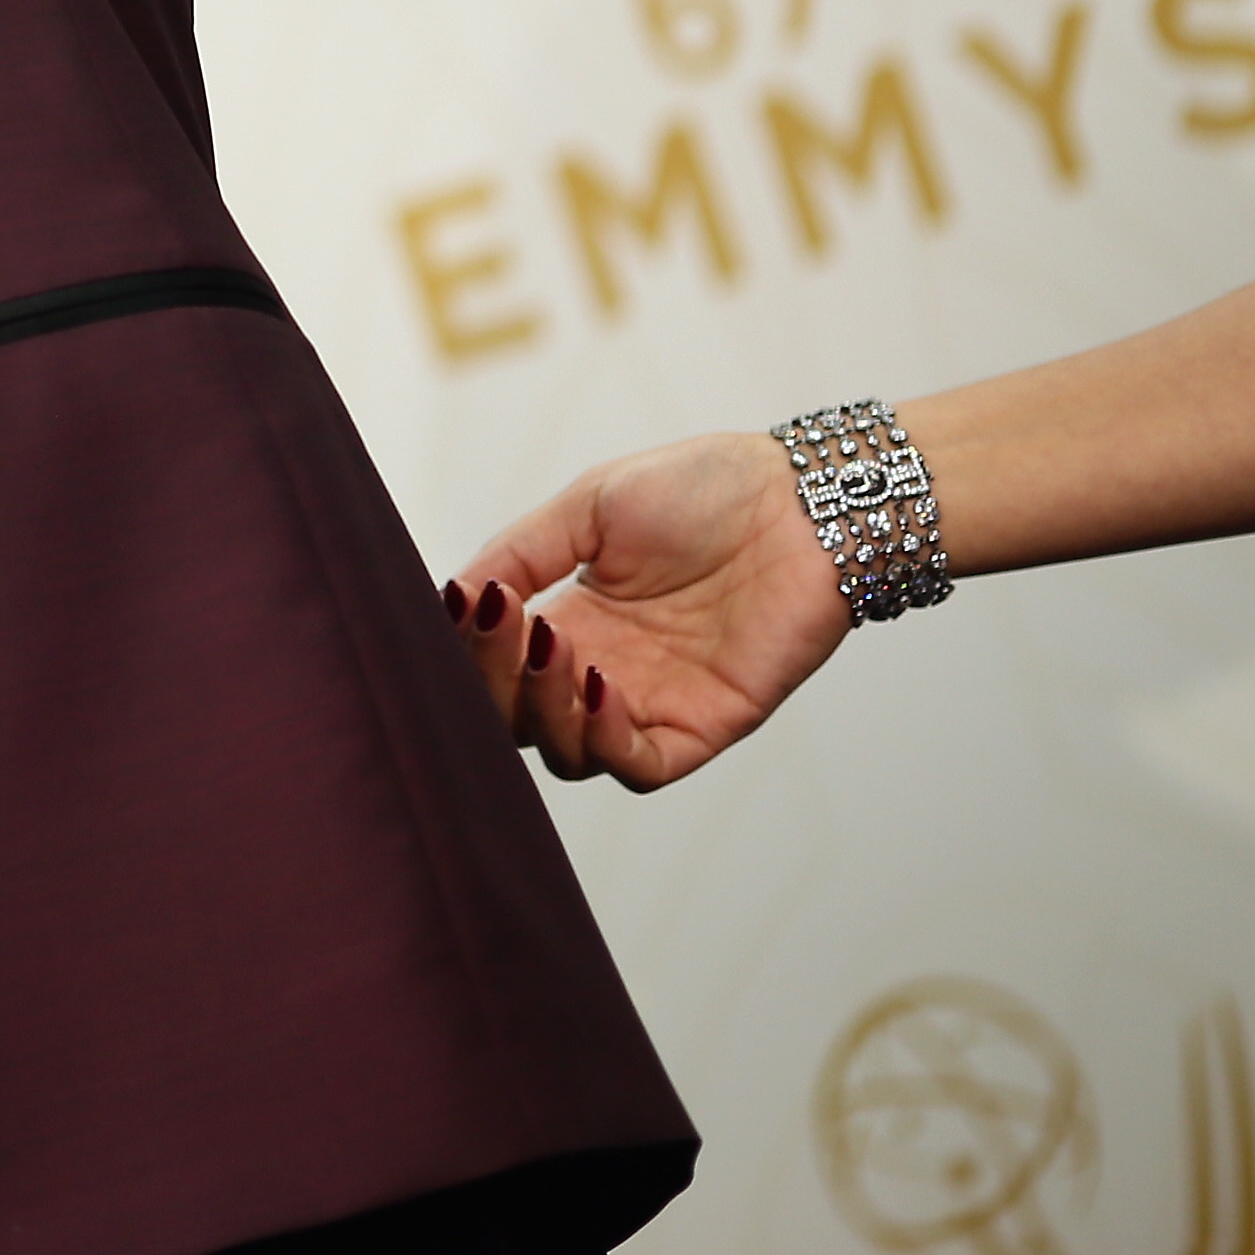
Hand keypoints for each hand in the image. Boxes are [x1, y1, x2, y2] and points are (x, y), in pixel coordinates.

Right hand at [443, 431, 851, 789]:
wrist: (804, 498)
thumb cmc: (704, 489)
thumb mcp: (589, 505)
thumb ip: (520, 552)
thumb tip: (449, 596)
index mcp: (573, 620)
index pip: (495, 667)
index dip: (469, 649)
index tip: (467, 603)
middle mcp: (604, 671)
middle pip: (517, 720)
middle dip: (491, 682)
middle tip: (500, 624)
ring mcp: (653, 703)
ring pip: (569, 754)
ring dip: (543, 708)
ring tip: (552, 645)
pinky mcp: (706, 725)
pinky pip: (640, 764)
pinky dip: (604, 738)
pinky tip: (596, 683)